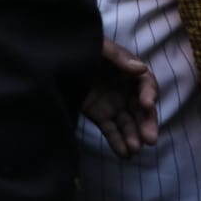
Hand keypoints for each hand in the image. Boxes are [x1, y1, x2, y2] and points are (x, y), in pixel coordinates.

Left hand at [81, 37, 159, 158]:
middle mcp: (123, 88)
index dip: (149, 93)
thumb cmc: (80, 47)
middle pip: (141, 108)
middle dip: (146, 123)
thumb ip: (117, 56)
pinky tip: (123, 154)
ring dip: (133, 136)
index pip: (145, 82)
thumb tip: (141, 68)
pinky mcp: (99, 114)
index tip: (146, 103)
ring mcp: (112, 103)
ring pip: (128, 122)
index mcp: (126, 69)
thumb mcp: (98, 46)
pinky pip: (111, 130)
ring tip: (134, 149)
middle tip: (149, 139)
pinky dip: (117, 142)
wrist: (51, 57)